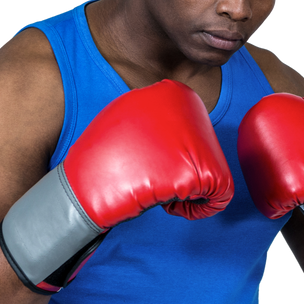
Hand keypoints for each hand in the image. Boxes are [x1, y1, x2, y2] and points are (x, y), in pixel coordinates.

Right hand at [0, 80, 233, 292]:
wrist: (84, 188)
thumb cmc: (107, 162)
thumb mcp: (133, 122)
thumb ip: (161, 119)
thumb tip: (185, 123)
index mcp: (172, 93)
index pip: (202, 136)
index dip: (184, 159)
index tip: (160, 167)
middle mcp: (185, 110)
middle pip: (212, 155)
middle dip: (191, 175)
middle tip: (160, 181)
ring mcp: (189, 139)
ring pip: (217, 177)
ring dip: (191, 193)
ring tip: (159, 188)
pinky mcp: (191, 171)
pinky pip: (219, 197)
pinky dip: (196, 210)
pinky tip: (164, 202)